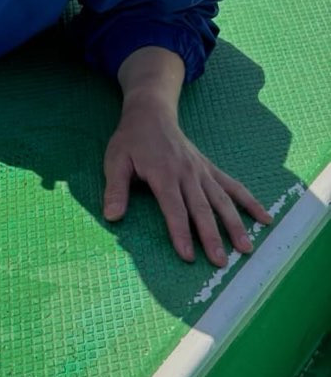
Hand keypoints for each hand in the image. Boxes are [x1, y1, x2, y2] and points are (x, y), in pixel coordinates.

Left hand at [102, 96, 271, 266]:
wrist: (152, 113)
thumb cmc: (131, 141)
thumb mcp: (115, 161)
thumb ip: (115, 190)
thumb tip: (112, 217)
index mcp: (164, 174)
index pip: (174, 209)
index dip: (181, 233)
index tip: (188, 256)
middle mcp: (188, 174)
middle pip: (203, 209)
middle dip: (212, 237)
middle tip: (220, 263)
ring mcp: (202, 172)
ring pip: (223, 201)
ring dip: (236, 225)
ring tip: (246, 248)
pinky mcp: (210, 170)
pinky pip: (233, 186)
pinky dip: (250, 202)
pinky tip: (265, 218)